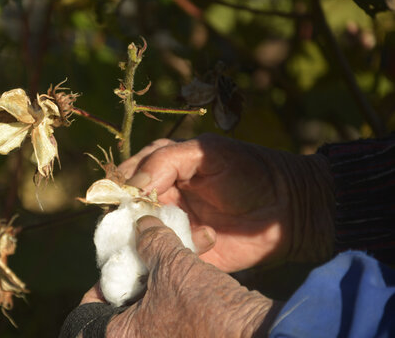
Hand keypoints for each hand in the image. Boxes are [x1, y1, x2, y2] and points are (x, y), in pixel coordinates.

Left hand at [81, 216, 282, 336]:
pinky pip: (170, 309)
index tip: (118, 260)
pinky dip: (177, 286)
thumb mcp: (172, 265)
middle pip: (122, 302)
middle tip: (150, 249)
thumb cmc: (206, 307)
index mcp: (120, 336)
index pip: (88, 310)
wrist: (258, 333)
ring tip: (183, 248)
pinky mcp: (187, 335)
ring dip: (164, 272)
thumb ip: (151, 241)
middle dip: (139, 270)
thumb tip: (142, 224)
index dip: (102, 279)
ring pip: (150, 302)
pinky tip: (195, 262)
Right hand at [119, 133, 334, 271]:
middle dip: (128, 216)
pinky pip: (162, 258)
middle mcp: (160, 199)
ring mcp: (171, 228)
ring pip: (138, 236)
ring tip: (174, 228)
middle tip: (144, 216)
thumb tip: (132, 185)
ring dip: (146, 236)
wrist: (288, 209)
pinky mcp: (184, 253)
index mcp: (162, 169)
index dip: (120, 187)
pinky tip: (203, 241)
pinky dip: (168, 253)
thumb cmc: (249, 172)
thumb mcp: (206, 152)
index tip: (127, 196)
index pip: (126, 178)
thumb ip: (166, 160)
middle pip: (125, 210)